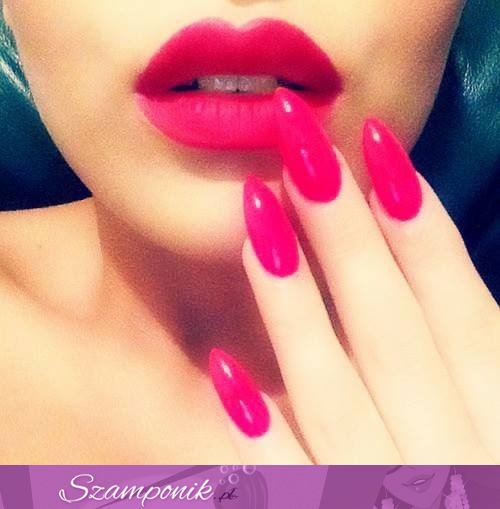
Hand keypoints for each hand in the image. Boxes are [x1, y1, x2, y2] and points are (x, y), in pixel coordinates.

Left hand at [209, 88, 499, 463]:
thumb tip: (448, 278)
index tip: (372, 144)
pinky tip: (221, 369)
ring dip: (295, 297)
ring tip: (255, 213)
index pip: (453, 295)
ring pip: (333, 381)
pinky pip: (296, 478)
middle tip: (299, 145)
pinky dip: (262, 429)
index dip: (415, 216)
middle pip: (389, 318)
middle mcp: (451, 447)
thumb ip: (480, 348)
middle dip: (346, 227)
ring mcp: (389, 491)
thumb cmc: (488, 459)